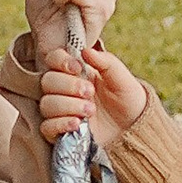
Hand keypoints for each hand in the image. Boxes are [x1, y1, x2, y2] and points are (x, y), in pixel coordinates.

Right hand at [37, 39, 149, 155]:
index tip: (77, 67)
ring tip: (90, 110)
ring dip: (68, 105)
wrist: (134, 127)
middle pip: (47, 81)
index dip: (60, 61)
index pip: (53, 59)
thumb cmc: (127, 99)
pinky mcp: (61, 131)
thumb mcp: (121, 77)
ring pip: (46, 104)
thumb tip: (85, 50)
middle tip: (90, 92)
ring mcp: (60, 111)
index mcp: (75, 71)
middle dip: (68, 85)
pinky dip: (60, 124)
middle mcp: (64, 89)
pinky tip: (77, 124)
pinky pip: (47, 127)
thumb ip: (105, 62)